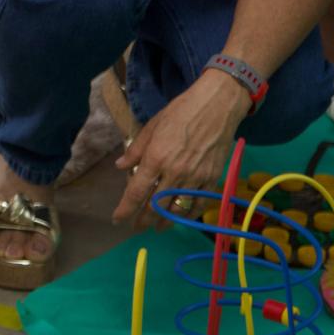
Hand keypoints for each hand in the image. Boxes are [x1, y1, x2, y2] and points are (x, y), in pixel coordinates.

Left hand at [111, 70, 250, 227]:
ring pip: (177, 209)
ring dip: (165, 222)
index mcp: (156, 158)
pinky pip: (199, 204)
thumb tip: (121, 167)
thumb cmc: (180, 112)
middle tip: (137, 228)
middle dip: (144, 220)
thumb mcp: (151, 127)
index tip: (118, 219)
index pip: (136, 192)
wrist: (216, 106)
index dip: (126, 209)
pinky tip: (181, 217)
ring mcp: (195, 178)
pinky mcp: (212, 179)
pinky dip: (188, 215)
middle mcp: (174, 172)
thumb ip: (135, 151)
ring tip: (157, 227)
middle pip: (156, 206)